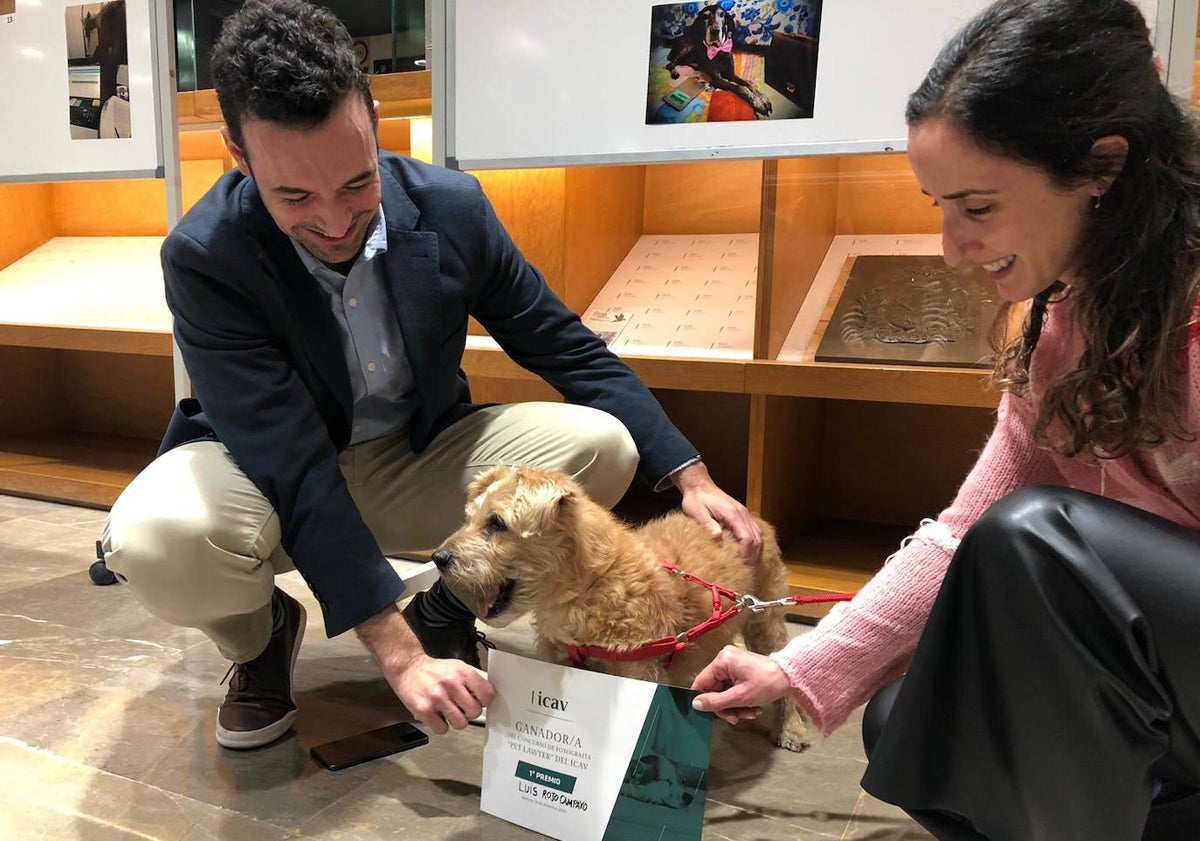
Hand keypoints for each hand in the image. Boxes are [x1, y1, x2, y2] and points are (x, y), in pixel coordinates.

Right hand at [355, 605, 495, 734]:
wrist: (408, 667)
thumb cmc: (434, 670)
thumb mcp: (458, 667)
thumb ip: (474, 680)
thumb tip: (490, 696)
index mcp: (463, 672)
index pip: (487, 694)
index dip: (484, 701)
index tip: (478, 701)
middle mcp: (451, 684)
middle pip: (475, 712)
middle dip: (469, 712)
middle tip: (460, 707)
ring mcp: (437, 698)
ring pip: (460, 723)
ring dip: (455, 720)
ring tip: (448, 711)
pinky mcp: (424, 710)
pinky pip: (443, 729)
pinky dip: (441, 726)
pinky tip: (437, 715)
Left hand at [672, 461, 762, 561]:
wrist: (700, 485)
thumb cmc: (696, 499)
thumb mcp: (696, 511)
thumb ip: (707, 524)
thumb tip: (718, 537)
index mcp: (733, 514)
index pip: (747, 538)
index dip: (745, 553)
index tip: (739, 565)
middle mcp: (743, 514)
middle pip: (756, 539)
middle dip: (752, 556)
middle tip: (744, 570)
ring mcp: (744, 514)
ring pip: (758, 536)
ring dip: (755, 551)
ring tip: (747, 565)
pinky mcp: (742, 516)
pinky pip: (754, 531)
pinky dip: (754, 544)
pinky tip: (748, 553)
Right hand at [690, 645, 791, 725]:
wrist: (790, 677)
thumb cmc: (767, 684)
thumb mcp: (740, 697)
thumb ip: (716, 702)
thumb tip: (695, 704)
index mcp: (722, 661)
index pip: (702, 683)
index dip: (704, 700)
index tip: (711, 714)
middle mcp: (725, 660)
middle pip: (715, 690)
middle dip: (727, 706)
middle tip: (737, 718)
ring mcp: (733, 665)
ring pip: (725, 692)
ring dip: (736, 706)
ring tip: (750, 714)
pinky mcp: (741, 670)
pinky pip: (733, 688)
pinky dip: (741, 701)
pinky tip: (753, 708)